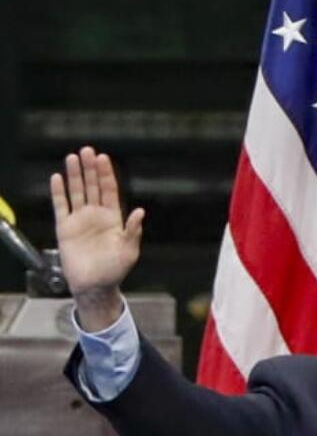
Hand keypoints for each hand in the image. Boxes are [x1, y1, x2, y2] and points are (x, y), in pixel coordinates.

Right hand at [49, 147, 144, 329]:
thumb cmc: (114, 269)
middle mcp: (96, 215)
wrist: (94, 285)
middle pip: (92, 186)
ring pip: (76, 192)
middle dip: (90, 169)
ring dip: (75, 175)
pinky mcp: (64, 228)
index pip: (109, 191)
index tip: (104, 159)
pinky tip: (57, 178)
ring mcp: (79, 220)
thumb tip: (140, 212)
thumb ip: (133, 231)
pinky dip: (58, 192)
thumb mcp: (129, 250)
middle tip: (87, 150)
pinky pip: (60, 206)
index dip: (106, 175)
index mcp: (113, 218)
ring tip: (72, 158)